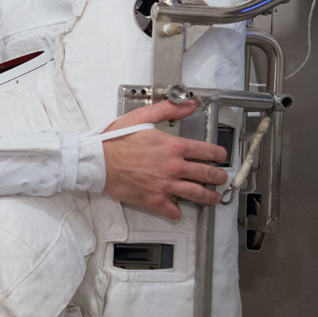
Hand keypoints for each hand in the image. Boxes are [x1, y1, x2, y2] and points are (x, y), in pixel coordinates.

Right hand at [102, 100, 227, 219]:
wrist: (96, 161)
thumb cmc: (114, 141)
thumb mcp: (141, 117)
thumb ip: (167, 109)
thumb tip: (188, 105)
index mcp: (173, 146)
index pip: (208, 151)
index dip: (219, 154)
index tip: (220, 156)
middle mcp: (173, 167)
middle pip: (209, 174)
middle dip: (219, 177)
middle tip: (220, 178)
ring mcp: (165, 185)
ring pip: (198, 195)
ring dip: (209, 197)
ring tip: (212, 197)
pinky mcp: (153, 200)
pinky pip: (173, 211)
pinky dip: (177, 211)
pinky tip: (177, 208)